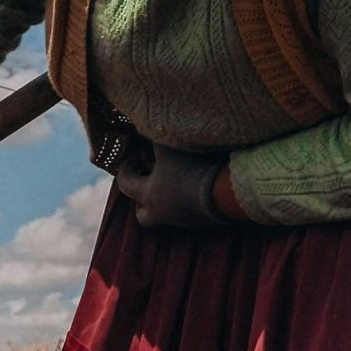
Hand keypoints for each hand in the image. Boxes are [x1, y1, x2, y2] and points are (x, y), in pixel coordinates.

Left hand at [114, 143, 228, 229]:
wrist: (225, 193)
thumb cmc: (191, 169)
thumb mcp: (169, 147)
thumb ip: (155, 138)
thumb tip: (147, 127)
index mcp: (148, 194)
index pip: (125, 183)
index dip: (126, 168)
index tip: (135, 156)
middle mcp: (161, 212)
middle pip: (141, 214)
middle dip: (141, 199)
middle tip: (149, 181)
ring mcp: (182, 220)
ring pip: (166, 216)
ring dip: (166, 201)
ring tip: (175, 183)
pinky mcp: (202, 223)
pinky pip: (189, 214)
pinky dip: (188, 203)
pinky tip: (197, 187)